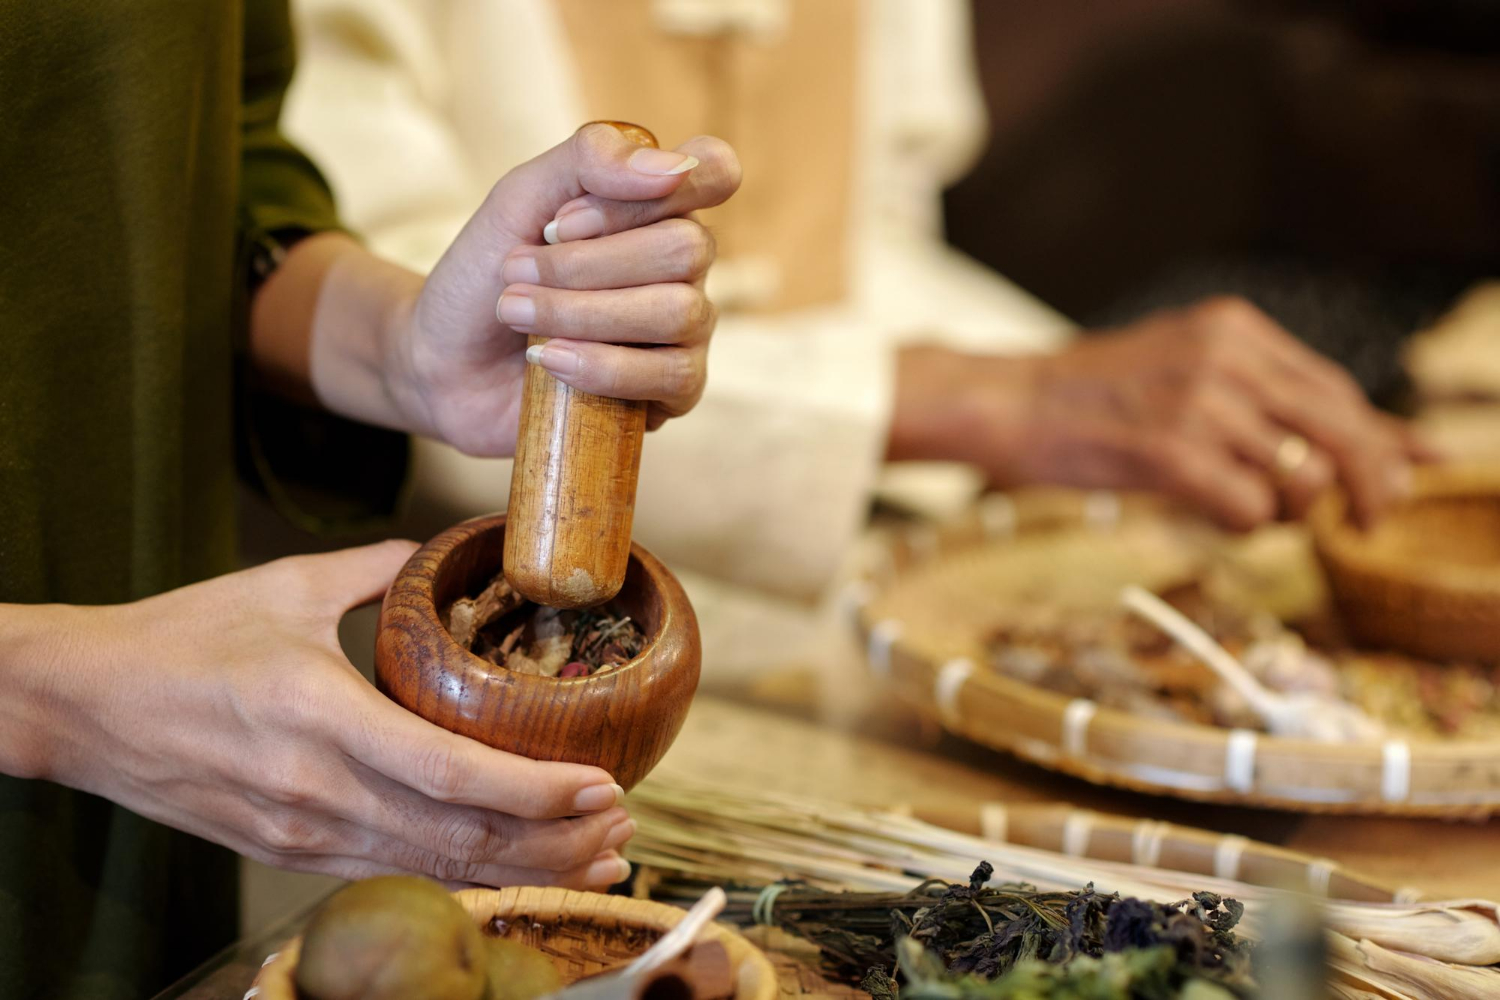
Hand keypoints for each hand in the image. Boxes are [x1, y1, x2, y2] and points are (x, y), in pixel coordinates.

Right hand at [5, 542, 634, 887]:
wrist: (82, 706)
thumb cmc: (181, 639)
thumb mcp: (283, 585)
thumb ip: (375, 569)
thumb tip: (442, 553)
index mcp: (319, 715)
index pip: (450, 773)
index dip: (535, 791)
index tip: (602, 785)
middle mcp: (316, 788)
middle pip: (458, 838)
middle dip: (553, 843)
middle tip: (623, 831)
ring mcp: (300, 831)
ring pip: (432, 867)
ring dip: (520, 870)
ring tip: (591, 860)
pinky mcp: (288, 849)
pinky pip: (392, 872)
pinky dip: (462, 876)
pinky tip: (512, 870)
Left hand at [394, 124, 740, 449]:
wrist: (443, 361)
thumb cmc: (487, 275)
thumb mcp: (520, 197)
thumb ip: (590, 159)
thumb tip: (673, 168)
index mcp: (656, 208)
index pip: (715, 172)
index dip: (670, 186)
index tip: (570, 217)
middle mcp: (683, 268)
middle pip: (687, 248)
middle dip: (587, 263)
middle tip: (516, 270)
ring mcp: (685, 332)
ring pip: (679, 313)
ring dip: (583, 313)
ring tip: (517, 313)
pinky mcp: (673, 393)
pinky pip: (674, 377)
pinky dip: (603, 366)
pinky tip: (549, 359)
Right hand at [891, 297, 1433, 528]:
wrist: (1006, 402)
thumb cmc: (1088, 399)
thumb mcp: (1180, 370)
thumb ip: (1253, 395)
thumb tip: (1335, 440)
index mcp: (1233, 328)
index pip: (1336, 387)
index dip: (1384, 433)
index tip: (1426, 460)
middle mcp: (1225, 354)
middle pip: (1340, 428)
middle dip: (1371, 483)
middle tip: (1371, 522)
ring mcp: (1199, 400)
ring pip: (1299, 476)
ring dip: (1286, 511)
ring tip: (1246, 511)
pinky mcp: (1170, 448)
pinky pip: (1248, 505)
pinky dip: (1242, 524)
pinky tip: (1214, 515)